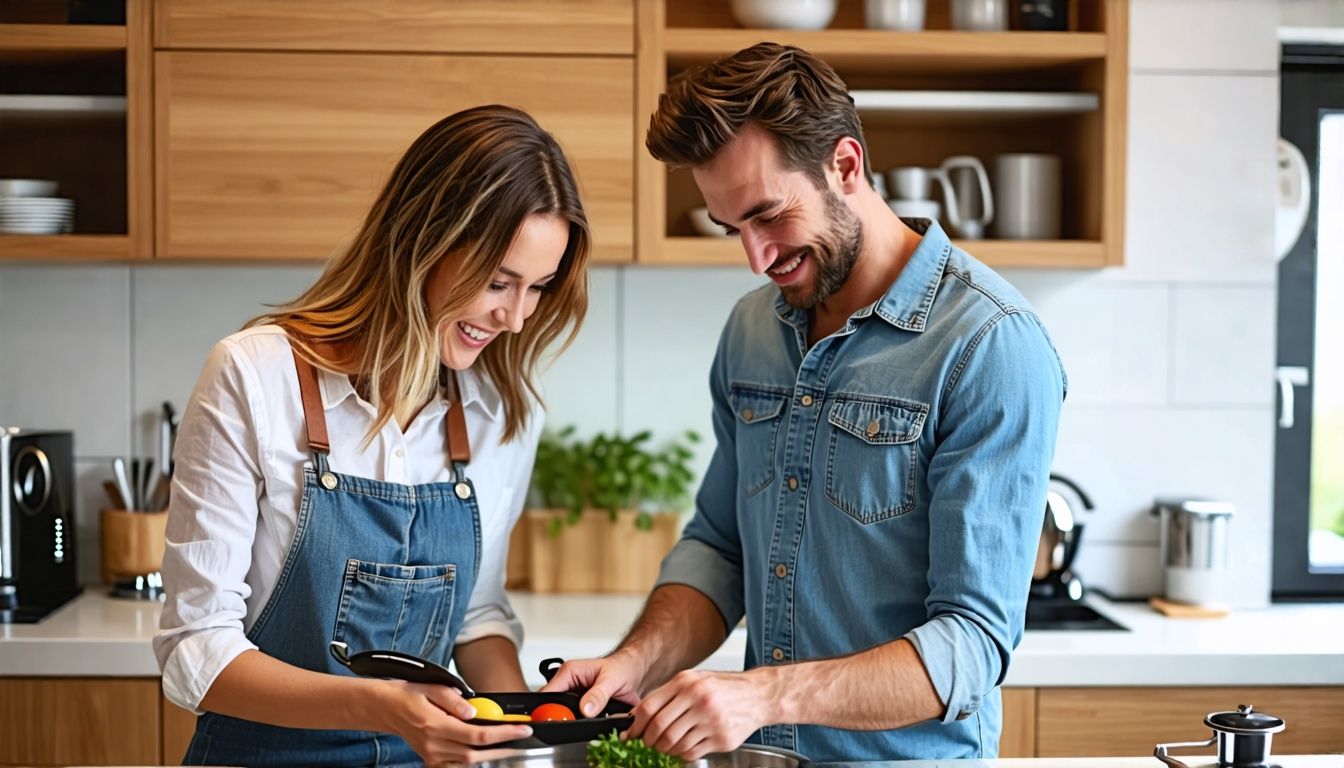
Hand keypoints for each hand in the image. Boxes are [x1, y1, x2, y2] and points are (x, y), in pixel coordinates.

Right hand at [375, 679, 531, 764]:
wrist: (385, 708)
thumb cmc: (407, 694)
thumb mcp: (431, 686)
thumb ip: (454, 699)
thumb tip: (474, 711)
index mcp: (435, 725)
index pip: (478, 735)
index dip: (504, 733)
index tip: (522, 729)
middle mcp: (433, 744)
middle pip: (475, 754)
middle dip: (503, 749)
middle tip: (521, 740)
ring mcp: (431, 755)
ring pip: (467, 763)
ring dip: (490, 755)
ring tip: (508, 744)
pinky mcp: (430, 759)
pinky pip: (456, 764)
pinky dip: (472, 759)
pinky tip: (484, 750)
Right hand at [539, 650, 645, 717]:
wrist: (631, 671)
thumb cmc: (621, 668)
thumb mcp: (612, 680)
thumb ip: (599, 695)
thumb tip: (586, 709)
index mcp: (570, 672)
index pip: (549, 692)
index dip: (549, 708)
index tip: (558, 719)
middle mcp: (568, 683)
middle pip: (552, 706)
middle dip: (561, 717)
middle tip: (575, 723)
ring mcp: (573, 695)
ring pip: (562, 713)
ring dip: (571, 720)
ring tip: (587, 720)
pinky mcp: (580, 705)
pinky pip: (573, 717)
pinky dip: (580, 723)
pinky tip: (590, 723)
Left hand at [625, 669, 773, 760]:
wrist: (758, 695)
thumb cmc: (724, 687)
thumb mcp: (694, 679)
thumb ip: (668, 694)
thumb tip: (639, 714)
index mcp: (687, 683)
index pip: (649, 707)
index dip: (634, 724)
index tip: (630, 732)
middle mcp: (698, 700)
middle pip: (659, 728)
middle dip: (647, 740)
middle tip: (646, 742)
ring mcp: (710, 720)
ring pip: (673, 743)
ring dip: (664, 749)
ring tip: (665, 745)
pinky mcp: (721, 739)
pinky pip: (690, 752)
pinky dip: (680, 754)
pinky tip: (682, 747)